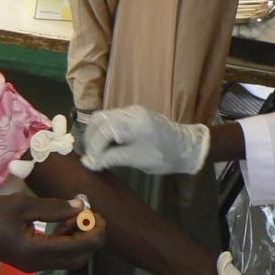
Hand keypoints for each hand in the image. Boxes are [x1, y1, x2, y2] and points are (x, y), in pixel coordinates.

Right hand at [0, 193, 103, 270]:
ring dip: (79, 237)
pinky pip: (58, 254)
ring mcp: (35, 265)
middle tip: (89, 213)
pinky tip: (63, 221)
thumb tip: (81, 206)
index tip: (95, 212)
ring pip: (70, 257)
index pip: (81, 248)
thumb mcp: (22, 205)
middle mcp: (39, 263)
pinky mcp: (31, 260)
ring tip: (76, 214)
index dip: (95, 231)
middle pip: (80, 257)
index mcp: (38, 252)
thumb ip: (54, 207)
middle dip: (90, 235)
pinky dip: (67, 239)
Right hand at [81, 105, 209, 174]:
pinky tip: (106, 146)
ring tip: (96, 153)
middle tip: (90, 157)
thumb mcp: (136, 160)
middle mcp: (130, 111)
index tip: (91, 163)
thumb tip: (88, 163)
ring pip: (104, 118)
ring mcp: (132, 111)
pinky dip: (104, 131)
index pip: (102, 129)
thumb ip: (111, 158)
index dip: (93, 147)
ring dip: (96, 134)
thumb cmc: (163, 155)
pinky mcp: (134, 114)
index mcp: (133, 122)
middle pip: (99, 119)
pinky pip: (112, 119)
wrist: (185, 147)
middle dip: (91, 138)